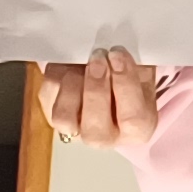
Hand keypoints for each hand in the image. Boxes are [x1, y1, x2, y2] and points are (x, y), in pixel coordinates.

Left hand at [37, 47, 159, 152]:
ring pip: (64, 119)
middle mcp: (106, 138)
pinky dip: (57, 75)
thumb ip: (136, 67)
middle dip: (95, 90)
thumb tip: (119, 54)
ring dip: (72, 85)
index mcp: (137, 130)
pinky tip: (71, 63)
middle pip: (95, 131)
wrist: (110, 86)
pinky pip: (49, 96)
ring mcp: (75, 130)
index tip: (117, 55)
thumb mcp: (143, 74)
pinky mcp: (53, 115)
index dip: (125, 85)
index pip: (133, 118)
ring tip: (82, 62)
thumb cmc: (131, 81)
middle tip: (98, 58)